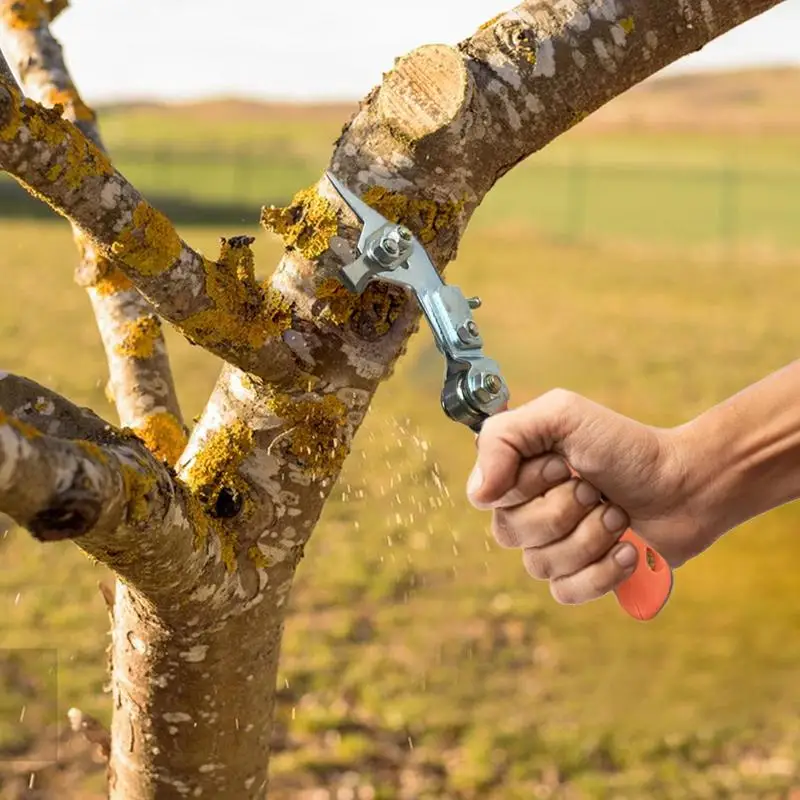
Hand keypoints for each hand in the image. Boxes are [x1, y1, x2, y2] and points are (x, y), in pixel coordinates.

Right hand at [467, 389, 709, 606]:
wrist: (685, 484)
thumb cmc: (624, 445)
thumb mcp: (562, 415)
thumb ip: (504, 438)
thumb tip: (478, 493)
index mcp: (515, 473)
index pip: (486, 497)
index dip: (527, 485)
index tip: (562, 464)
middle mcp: (526, 511)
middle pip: (510, 534)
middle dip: (563, 510)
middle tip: (596, 490)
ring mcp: (553, 547)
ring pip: (540, 565)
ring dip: (590, 537)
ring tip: (617, 514)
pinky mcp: (581, 577)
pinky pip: (565, 592)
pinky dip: (603, 571)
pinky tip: (627, 548)